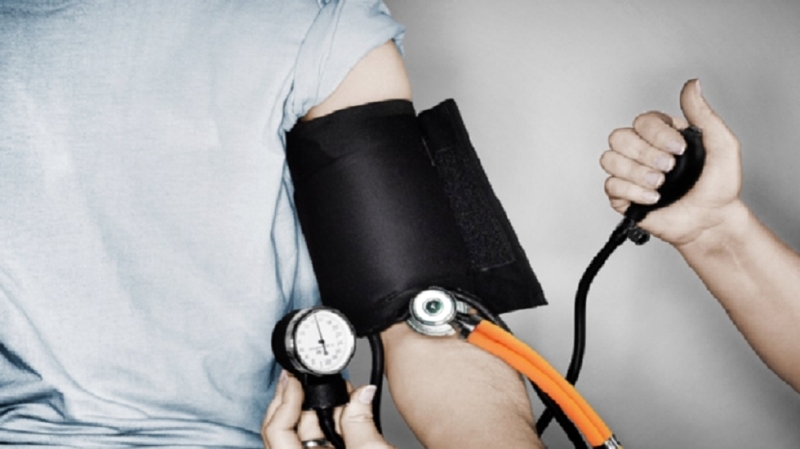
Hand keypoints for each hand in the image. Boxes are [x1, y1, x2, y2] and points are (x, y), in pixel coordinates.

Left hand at [262, 371, 393, 448]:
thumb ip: (360, 421)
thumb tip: (361, 394)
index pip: (276, 430)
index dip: (284, 400)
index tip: (294, 379)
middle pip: (288, 428)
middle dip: (298, 399)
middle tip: (303, 376)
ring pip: (309, 432)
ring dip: (322, 408)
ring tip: (339, 389)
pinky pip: (325, 439)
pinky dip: (335, 421)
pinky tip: (346, 406)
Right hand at [601, 79, 742, 245]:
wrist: (711, 221)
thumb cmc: (718, 186)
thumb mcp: (721, 144)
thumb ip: (702, 113)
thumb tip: (692, 84)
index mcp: (661, 134)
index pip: (642, 121)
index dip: (657, 134)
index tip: (679, 149)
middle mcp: (641, 150)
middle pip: (619, 137)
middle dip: (645, 154)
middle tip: (669, 168)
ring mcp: (629, 173)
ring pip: (610, 159)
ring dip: (636, 172)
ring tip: (660, 184)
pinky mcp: (623, 196)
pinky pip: (610, 186)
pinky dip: (633, 192)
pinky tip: (653, 198)